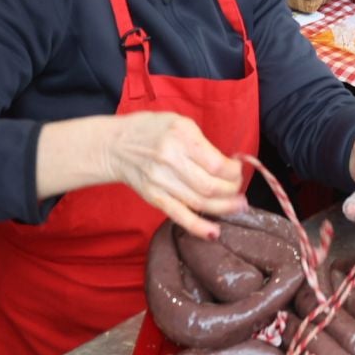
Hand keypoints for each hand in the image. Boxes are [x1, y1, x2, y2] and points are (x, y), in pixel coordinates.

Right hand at [106, 112, 245, 238]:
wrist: (115, 145)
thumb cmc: (151, 129)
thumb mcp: (179, 122)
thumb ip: (202, 143)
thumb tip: (227, 166)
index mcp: (181, 137)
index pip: (216, 163)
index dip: (233, 172)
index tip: (238, 171)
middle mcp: (170, 159)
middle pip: (209, 186)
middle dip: (232, 191)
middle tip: (239, 191)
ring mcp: (160, 181)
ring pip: (199, 202)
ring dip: (224, 208)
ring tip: (238, 208)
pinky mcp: (153, 197)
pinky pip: (179, 216)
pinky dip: (198, 226)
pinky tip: (214, 232)